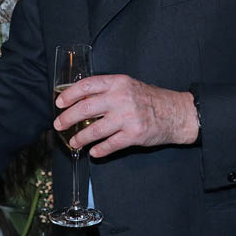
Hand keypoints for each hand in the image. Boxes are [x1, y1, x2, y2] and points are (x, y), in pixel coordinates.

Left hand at [54, 75, 197, 156]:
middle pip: (85, 108)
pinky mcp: (134, 135)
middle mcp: (121, 98)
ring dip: (80, 137)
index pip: (87, 85)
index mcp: (118, 83)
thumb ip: (107, 91)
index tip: (59, 103)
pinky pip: (110, 145)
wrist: (177, 112)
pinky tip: (93, 152)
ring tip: (73, 142)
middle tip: (58, 125)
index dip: (69, 94)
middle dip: (67, 118)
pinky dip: (99, 150)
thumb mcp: (128, 86)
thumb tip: (80, 100)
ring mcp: (128, 117)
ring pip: (95, 130)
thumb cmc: (149, 99)